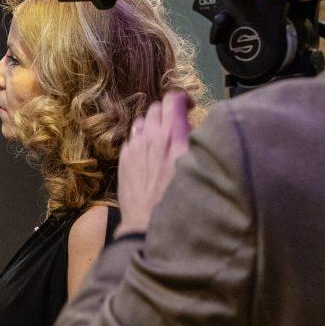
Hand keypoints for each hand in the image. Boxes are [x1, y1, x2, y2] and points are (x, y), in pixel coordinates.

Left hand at [118, 90, 191, 235]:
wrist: (150, 226)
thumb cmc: (182, 202)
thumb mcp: (201, 169)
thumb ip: (197, 143)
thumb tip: (193, 131)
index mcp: (174, 136)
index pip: (173, 99)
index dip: (183, 99)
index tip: (190, 108)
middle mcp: (152, 137)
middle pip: (156, 107)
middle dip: (168, 112)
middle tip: (178, 127)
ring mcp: (134, 148)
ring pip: (141, 122)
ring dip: (152, 126)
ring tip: (162, 141)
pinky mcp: (124, 161)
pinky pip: (131, 141)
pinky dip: (141, 143)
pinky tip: (149, 158)